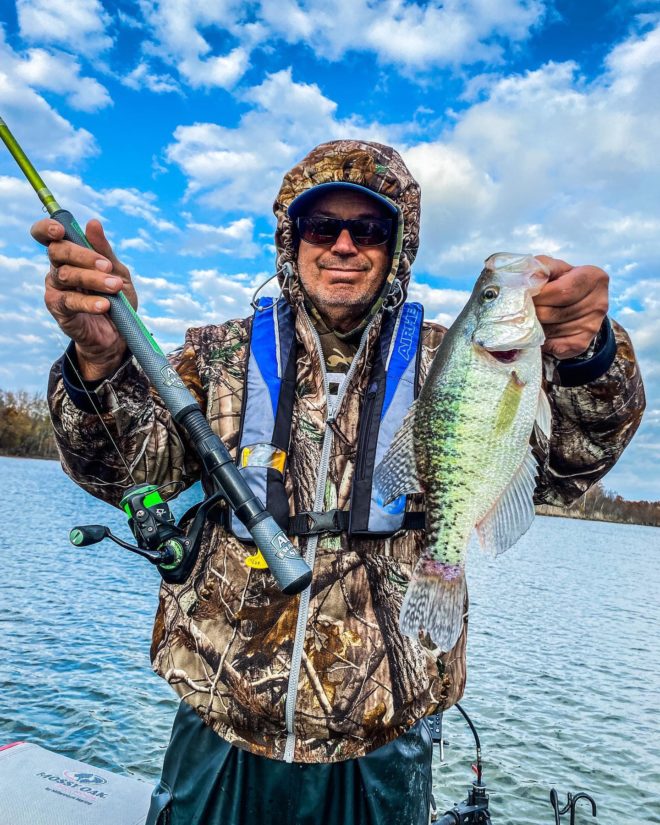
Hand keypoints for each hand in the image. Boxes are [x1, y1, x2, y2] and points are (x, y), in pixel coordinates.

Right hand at [32, 218, 136, 380]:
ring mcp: (56, 289)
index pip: (49, 236)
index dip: (48, 229)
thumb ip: (105, 251)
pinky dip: (89, 302)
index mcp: (70, 256)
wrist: (119, 333)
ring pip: (66, 275)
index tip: (61, 230)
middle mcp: (58, 269)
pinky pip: (70, 301)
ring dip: (94, 280)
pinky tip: (105, 305)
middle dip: (84, 256)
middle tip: (107, 266)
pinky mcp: (59, 310)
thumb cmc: (117, 298)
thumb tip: (93, 223)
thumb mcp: (117, 272)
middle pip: (58, 252)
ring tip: (115, 287)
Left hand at [533, 255, 608, 358]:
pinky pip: (554, 346)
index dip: (538, 295)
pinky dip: (541, 341)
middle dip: (533, 312)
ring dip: (534, 327)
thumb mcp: (553, 268)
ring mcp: (592, 326)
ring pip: (551, 330)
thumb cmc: (559, 281)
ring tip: (528, 319)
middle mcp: (599, 303)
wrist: (574, 303)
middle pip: (554, 312)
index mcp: (594, 277)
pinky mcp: (582, 344)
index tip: (524, 295)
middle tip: (521, 310)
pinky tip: (538, 332)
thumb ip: (541, 267)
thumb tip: (526, 279)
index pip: (561, 291)